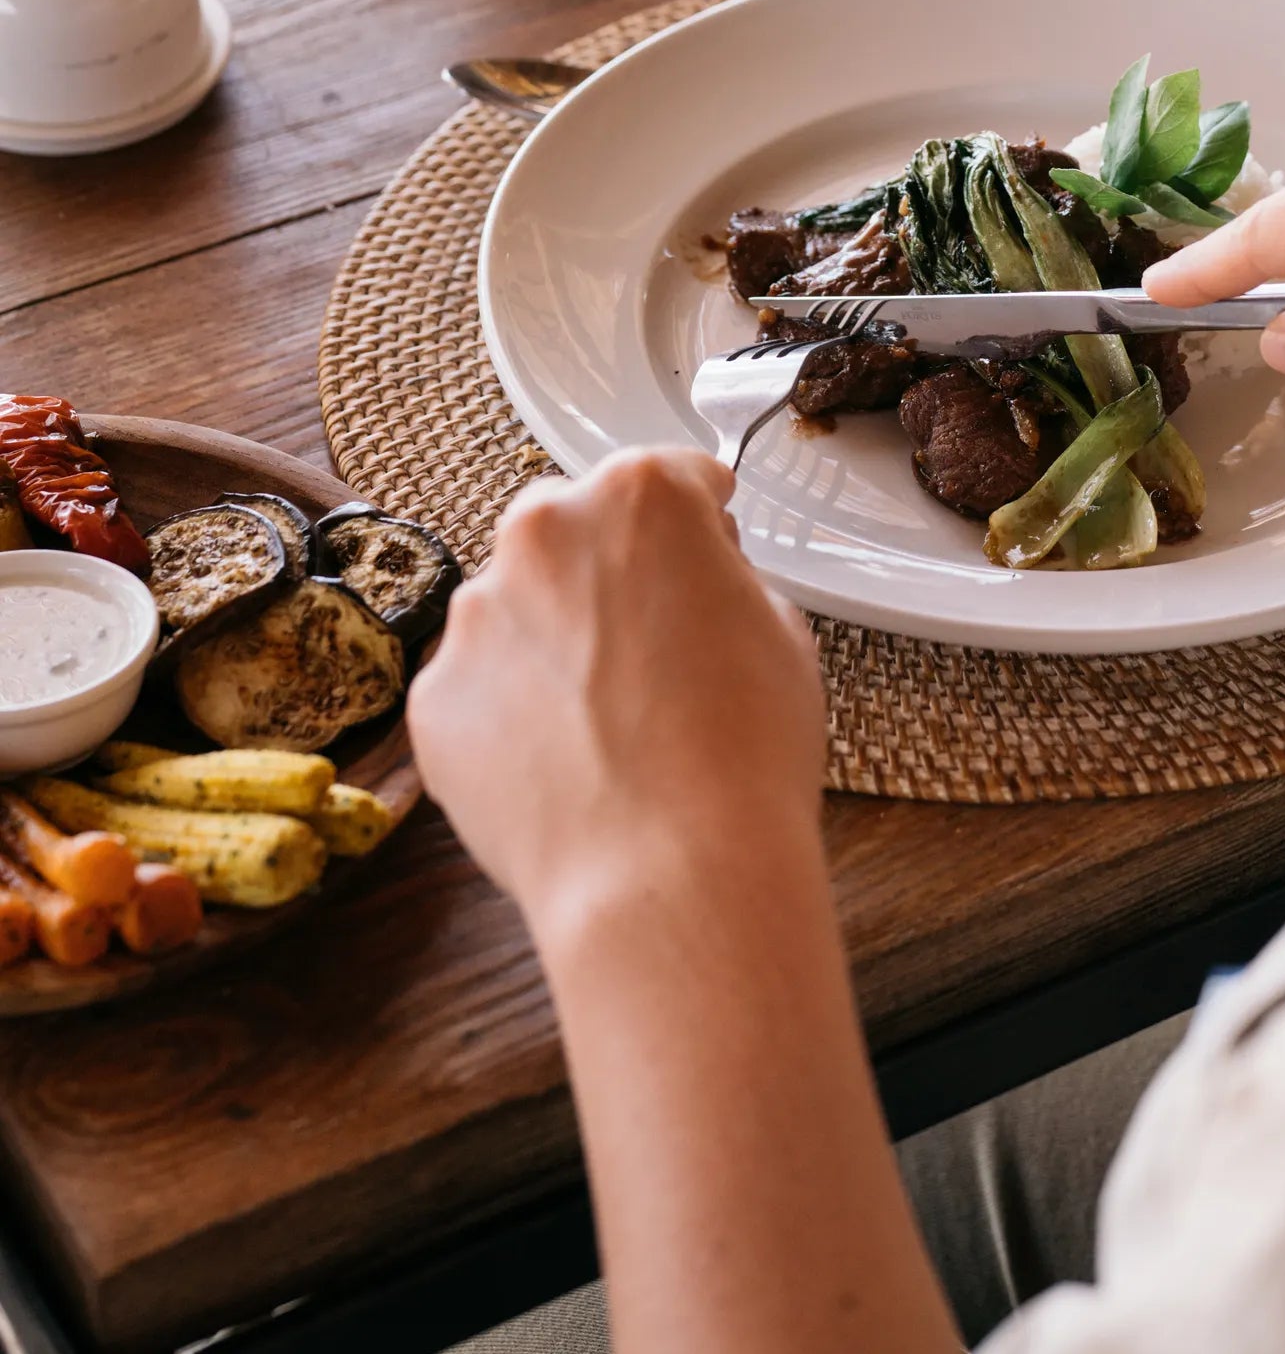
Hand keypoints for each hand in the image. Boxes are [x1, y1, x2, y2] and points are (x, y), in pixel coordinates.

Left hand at [409, 449, 824, 949]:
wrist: (668, 877)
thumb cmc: (743, 755)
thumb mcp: (780, 631)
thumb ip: (722, 580)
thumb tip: (692, 591)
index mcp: (639, 496)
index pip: (673, 476)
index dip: (702, 518)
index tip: (707, 542)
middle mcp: (542, 532)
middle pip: (577, 528)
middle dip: (610, 570)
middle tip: (656, 645)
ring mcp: (476, 615)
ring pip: (520, 608)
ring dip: (555, 641)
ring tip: (608, 724)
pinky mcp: (434, 697)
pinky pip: (479, 687)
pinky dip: (512, 714)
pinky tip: (566, 766)